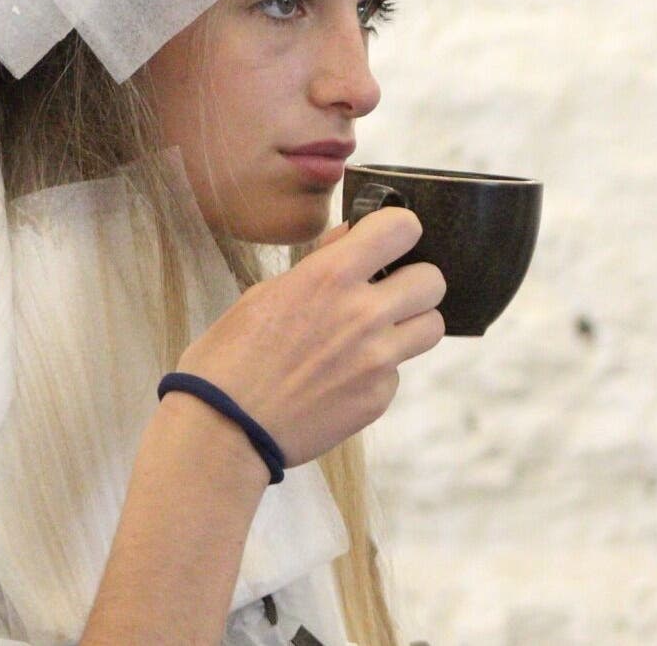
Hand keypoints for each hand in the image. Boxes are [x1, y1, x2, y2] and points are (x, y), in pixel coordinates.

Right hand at [173, 207, 444, 468]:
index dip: (399, 231)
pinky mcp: (378, 399)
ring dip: (409, 324)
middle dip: (412, 282)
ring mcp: (377, 361)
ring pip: (431, 326)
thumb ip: (319, 264)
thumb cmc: (230, 358)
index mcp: (330, 277)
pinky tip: (342, 378)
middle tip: (387, 292)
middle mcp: (364, 314)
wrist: (223, 429)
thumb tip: (350, 239)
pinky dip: (379, 372)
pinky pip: (398, 373)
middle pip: (432, 280)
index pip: (401, 228)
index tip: (389, 241)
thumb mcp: (264, 294)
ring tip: (376, 334)